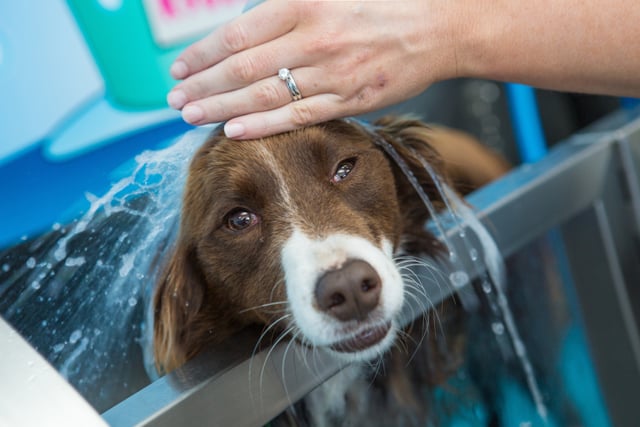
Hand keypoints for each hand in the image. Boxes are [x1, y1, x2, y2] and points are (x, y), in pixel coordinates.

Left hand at [166, 0, 458, 138]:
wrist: (440, 27)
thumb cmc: (385, 2)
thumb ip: (288, 2)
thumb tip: (244, 21)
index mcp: (307, 3)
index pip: (238, 33)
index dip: (203, 53)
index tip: (179, 68)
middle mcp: (314, 39)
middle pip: (244, 68)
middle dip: (203, 85)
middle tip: (174, 101)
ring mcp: (332, 74)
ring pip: (265, 96)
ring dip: (222, 108)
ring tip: (191, 116)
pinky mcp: (349, 101)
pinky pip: (298, 117)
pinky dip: (263, 126)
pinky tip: (233, 131)